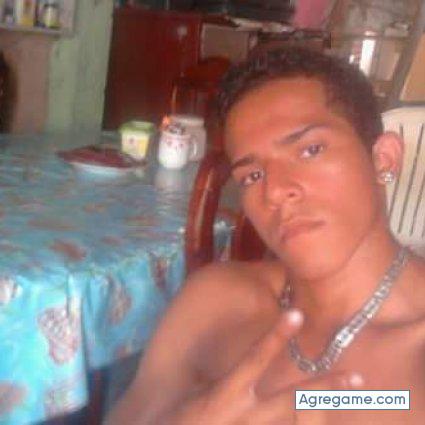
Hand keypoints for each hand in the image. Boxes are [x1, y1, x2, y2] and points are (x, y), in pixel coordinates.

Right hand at [170, 309, 362, 424]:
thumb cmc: (176, 417)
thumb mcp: (194, 392)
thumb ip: (219, 374)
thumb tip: (246, 356)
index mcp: (225, 395)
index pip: (255, 359)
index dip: (276, 336)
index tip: (296, 313)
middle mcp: (246, 415)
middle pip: (292, 400)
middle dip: (324, 388)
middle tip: (357, 377)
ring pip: (295, 421)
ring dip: (321, 410)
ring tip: (350, 394)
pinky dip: (303, 424)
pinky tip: (321, 418)